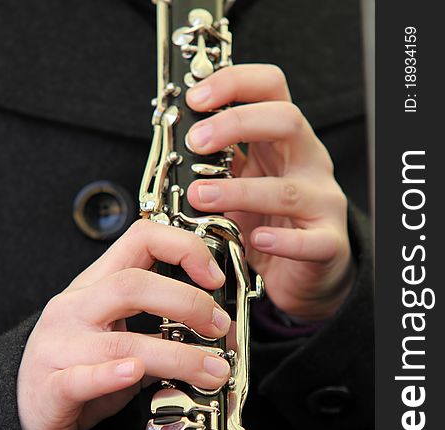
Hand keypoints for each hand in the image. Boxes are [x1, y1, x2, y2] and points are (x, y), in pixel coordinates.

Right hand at [17, 220, 230, 429]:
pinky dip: (113, 375)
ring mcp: (61, 345)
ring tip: (213, 370)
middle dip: (187, 302)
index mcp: (96, 285)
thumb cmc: (80, 369)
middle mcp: (76, 307)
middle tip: (219, 326)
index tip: (214, 278)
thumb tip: (213, 326)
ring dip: (178, 355)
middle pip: (133, 285)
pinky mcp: (53, 386)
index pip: (140, 238)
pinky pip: (83, 378)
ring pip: (123, 340)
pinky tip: (135, 373)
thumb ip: (156, 327)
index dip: (183, 249)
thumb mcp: (118, 337)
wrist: (28, 411)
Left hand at [186, 64, 354, 321]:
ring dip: (239, 190)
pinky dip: (282, 241)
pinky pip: (311, 241)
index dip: (234, 82)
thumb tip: (175, 138)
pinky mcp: (329, 243)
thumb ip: (219, 161)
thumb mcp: (241, 182)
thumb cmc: (268, 222)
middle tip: (196, 142)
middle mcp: (308, 163)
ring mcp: (323, 202)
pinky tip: (257, 239)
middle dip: (237, 124)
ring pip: (287, 188)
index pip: (271, 88)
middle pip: (287, 120)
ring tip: (200, 196)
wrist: (303, 271)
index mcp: (284, 141)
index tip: (195, 99)